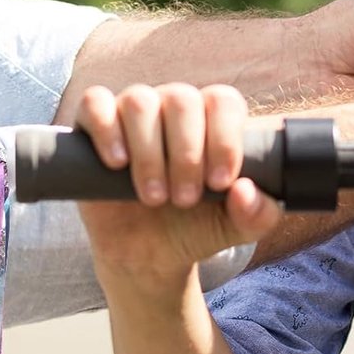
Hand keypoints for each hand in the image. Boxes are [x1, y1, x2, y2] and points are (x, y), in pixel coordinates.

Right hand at [74, 83, 282, 287]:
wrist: (148, 254)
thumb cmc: (197, 227)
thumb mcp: (239, 227)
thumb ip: (259, 214)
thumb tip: (245, 190)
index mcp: (214, 118)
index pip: (223, 102)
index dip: (224, 138)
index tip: (220, 183)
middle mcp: (174, 106)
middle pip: (182, 99)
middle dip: (187, 154)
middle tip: (186, 199)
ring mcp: (133, 112)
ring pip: (140, 101)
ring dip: (150, 153)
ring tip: (155, 197)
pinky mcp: (94, 126)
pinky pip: (95, 103)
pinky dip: (107, 129)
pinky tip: (118, 164)